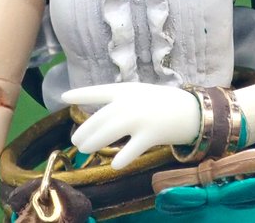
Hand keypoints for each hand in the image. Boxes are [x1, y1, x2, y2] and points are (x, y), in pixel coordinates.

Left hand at [62, 82, 200, 169]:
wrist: (192, 110)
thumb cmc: (164, 103)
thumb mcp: (141, 94)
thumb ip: (121, 102)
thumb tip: (101, 118)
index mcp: (127, 90)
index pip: (99, 91)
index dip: (81, 94)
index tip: (63, 97)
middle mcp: (130, 102)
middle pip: (101, 117)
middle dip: (85, 129)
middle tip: (76, 140)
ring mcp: (140, 118)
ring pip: (110, 131)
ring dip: (94, 141)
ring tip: (84, 149)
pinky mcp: (151, 134)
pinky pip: (132, 148)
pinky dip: (122, 157)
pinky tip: (115, 165)